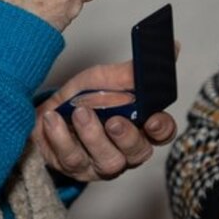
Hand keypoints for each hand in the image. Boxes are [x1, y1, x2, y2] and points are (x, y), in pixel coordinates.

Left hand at [34, 59, 177, 181]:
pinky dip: (61, 136)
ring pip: (107, 161)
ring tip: (79, 112)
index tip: (152, 119)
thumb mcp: (105, 79)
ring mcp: (101, 164)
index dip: (161, 128)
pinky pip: (72, 159)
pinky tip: (53, 118)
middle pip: (138, 152)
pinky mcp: (75, 170)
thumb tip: (172, 48)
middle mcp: (126, 151)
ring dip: (92, 135)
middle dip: (126, 136)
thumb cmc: (82, 98)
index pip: (162, 132)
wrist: (46, 112)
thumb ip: (133, 71)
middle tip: (113, 120)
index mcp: (140, 126)